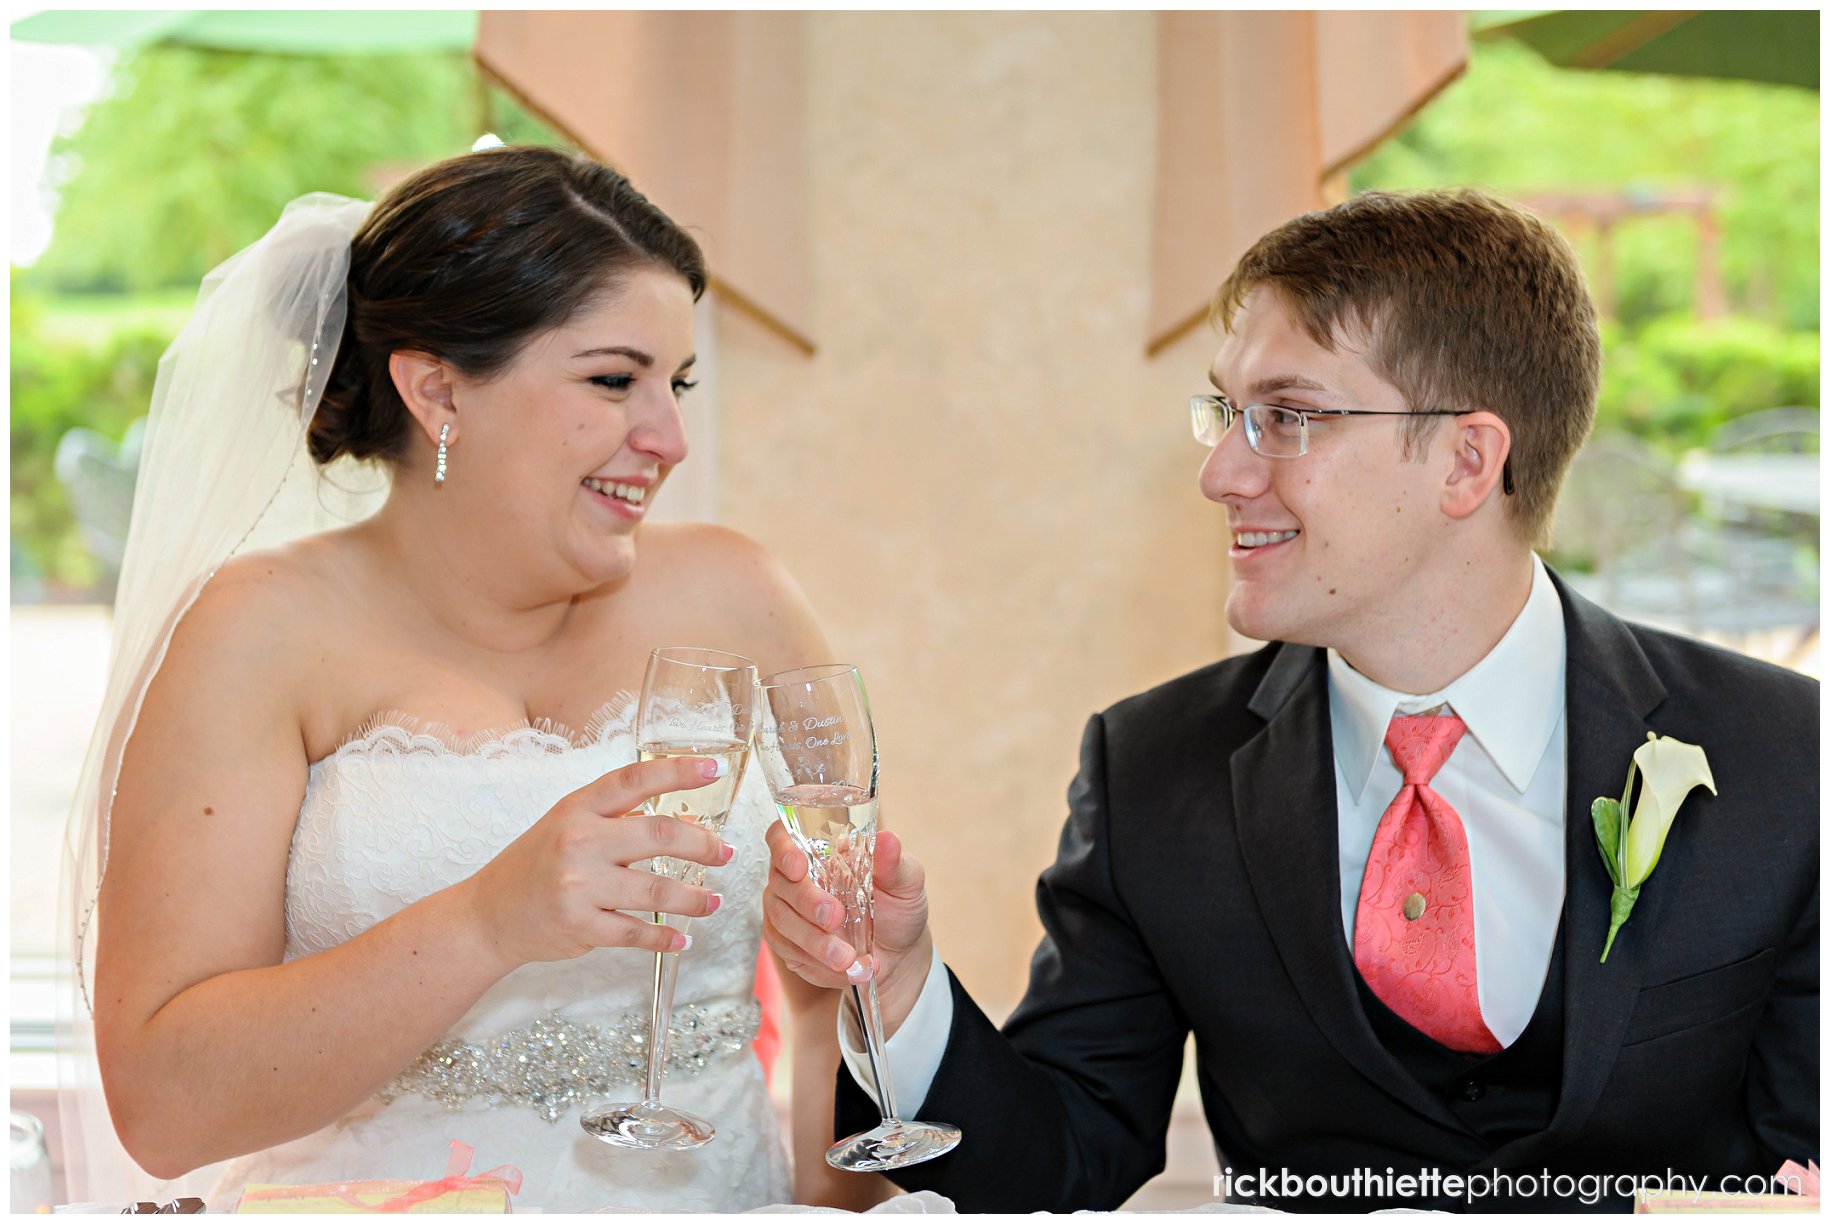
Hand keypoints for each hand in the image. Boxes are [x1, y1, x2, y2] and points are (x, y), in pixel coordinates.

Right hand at [461, 756, 732, 968]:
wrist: (488, 914)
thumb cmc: (535, 864)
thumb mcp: (570, 826)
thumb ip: (621, 819)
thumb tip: (687, 823)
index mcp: (578, 808)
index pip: (635, 779)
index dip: (678, 771)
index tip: (713, 770)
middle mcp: (578, 841)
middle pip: (660, 835)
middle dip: (704, 845)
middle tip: (725, 853)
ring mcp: (579, 885)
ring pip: (657, 890)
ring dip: (694, 898)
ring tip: (713, 901)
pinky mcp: (580, 926)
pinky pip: (637, 932)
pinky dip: (664, 938)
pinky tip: (681, 938)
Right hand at [763, 823, 933, 1036]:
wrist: (898, 956)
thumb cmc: (897, 909)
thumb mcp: (905, 883)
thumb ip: (894, 863)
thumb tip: (888, 839)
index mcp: (820, 850)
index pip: (782, 836)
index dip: (783, 848)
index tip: (799, 866)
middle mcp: (795, 878)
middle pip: (781, 882)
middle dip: (807, 902)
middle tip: (836, 917)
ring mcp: (787, 911)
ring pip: (782, 921)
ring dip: (814, 941)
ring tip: (847, 957)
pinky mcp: (787, 944)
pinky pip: (789, 951)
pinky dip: (817, 961)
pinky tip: (845, 967)